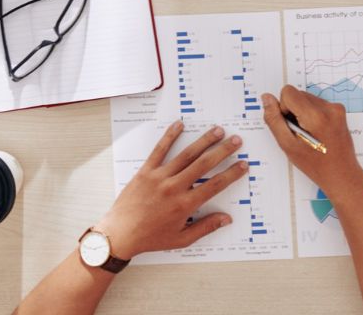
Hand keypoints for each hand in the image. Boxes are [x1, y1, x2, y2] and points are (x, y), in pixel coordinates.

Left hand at [95, 121, 247, 258]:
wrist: (119, 234)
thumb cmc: (150, 238)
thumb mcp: (181, 239)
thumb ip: (205, 227)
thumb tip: (226, 219)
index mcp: (184, 205)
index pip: (215, 185)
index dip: (231, 174)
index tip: (242, 165)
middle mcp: (174, 188)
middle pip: (204, 164)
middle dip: (223, 150)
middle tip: (236, 140)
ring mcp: (160, 177)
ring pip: (186, 154)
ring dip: (204, 141)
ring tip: (217, 130)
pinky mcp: (146, 171)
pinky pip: (160, 150)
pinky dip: (170, 136)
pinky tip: (180, 124)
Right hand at [261, 87, 362, 202]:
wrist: (341, 175)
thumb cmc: (315, 165)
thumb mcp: (288, 145)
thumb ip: (274, 120)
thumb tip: (267, 98)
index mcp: (315, 116)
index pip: (289, 92)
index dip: (283, 108)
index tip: (290, 126)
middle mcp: (329, 108)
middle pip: (298, 94)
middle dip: (293, 111)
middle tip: (299, 134)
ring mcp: (336, 108)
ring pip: (307, 98)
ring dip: (303, 113)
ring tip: (309, 134)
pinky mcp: (339, 110)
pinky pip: (317, 103)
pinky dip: (312, 114)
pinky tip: (316, 131)